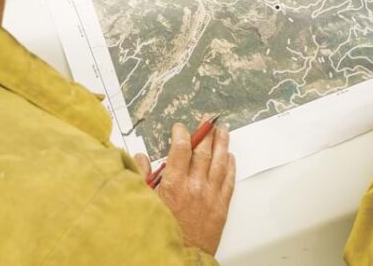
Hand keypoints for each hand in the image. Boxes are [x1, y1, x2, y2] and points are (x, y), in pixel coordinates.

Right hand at [134, 123, 234, 255]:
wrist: (180, 259)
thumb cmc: (161, 233)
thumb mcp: (145, 204)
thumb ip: (142, 177)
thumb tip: (140, 157)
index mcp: (174, 184)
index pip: (181, 149)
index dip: (181, 134)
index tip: (180, 128)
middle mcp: (195, 187)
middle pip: (204, 152)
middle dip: (206, 133)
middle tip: (208, 121)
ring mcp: (210, 196)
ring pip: (220, 163)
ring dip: (222, 144)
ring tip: (223, 131)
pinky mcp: (221, 208)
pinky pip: (229, 182)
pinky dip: (231, 167)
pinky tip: (231, 158)